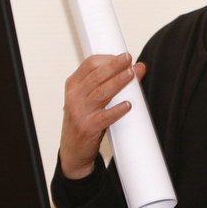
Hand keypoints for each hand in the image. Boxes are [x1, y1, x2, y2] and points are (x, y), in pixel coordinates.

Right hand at [59, 53, 145, 178]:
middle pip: (96, 76)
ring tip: (131, 74)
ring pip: (101, 93)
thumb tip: (133, 69)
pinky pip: (105, 117)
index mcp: (73, 85)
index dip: (108, 58)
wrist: (72, 151)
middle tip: (128, 59)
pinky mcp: (88, 128)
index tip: (123, 56)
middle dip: (114, 65)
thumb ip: (105, 83)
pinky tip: (127, 105)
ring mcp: (80, 112)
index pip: (89, 64)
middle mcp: (74, 97)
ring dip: (118, 82)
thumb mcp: (87, 98)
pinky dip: (117, 110)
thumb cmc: (83, 120)